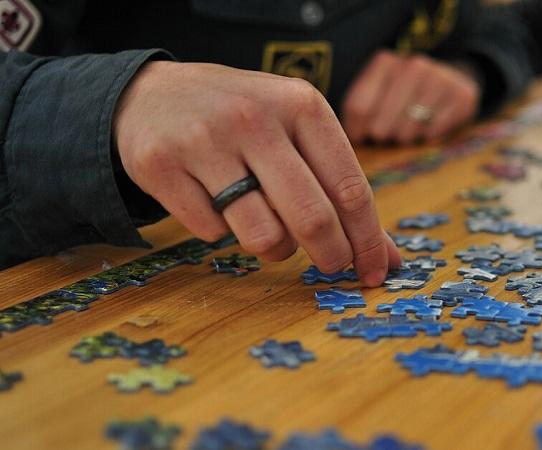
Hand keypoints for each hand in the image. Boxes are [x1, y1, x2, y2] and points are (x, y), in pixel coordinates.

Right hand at [113, 61, 400, 285]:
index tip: (375, 273)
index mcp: (300, 105)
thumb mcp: (297, 133)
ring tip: (266, 227)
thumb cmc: (244, 120)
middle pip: (312, 217)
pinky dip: (221, 232)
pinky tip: (214, 203)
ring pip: (262, 235)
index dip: (368, 241)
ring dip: (274, 248)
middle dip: (331, 255)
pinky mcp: (160, 165)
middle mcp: (255, 118)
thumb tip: (387, 259)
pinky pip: (210, 233)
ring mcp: (204, 140)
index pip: (350, 188)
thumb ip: (341, 189)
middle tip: (331, 265)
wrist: (150, 94)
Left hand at [342, 50, 479, 145]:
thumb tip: (351, 139)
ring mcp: (441, 79)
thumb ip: (357, 111)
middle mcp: (414, 65)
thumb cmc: (402, 93)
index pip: (359, 106)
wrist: (450, 78)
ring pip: (409, 129)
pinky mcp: (463, 96)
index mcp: (385, 62)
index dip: (356, 130)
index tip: (359, 139)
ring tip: (406, 131)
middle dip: (381, 135)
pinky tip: (427, 127)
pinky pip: (435, 132)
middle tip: (385, 136)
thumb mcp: (377, 92)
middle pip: (382, 123)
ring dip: (404, 137)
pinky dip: (428, 136)